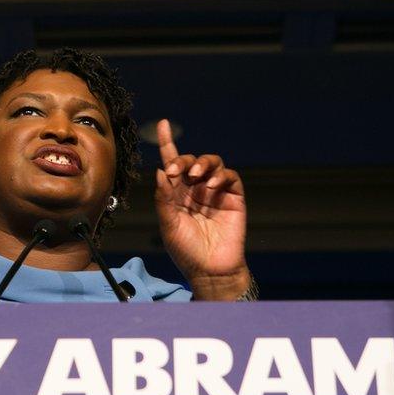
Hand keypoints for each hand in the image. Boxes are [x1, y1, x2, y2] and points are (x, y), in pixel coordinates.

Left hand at [154, 119, 250, 300]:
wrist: (210, 269)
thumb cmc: (186, 250)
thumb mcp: (168, 224)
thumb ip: (164, 198)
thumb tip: (160, 171)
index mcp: (176, 193)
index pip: (172, 163)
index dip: (167, 143)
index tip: (163, 124)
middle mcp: (195, 189)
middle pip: (191, 161)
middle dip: (183, 159)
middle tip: (176, 170)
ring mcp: (215, 192)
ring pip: (211, 163)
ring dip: (202, 163)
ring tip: (195, 175)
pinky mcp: (233, 197)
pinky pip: (229, 177)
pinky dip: (221, 175)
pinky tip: (212, 185)